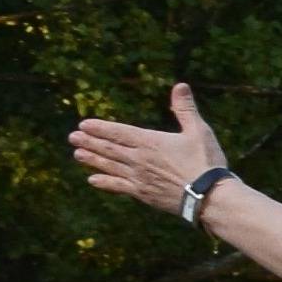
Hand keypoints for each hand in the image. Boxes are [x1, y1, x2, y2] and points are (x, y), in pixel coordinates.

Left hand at [67, 81, 229, 217]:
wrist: (209, 197)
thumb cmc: (206, 162)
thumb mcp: (199, 131)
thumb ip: (185, 109)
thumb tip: (180, 85)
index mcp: (149, 142)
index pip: (118, 132)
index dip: (100, 128)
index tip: (84, 124)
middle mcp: (138, 159)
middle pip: (108, 148)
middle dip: (89, 142)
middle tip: (72, 138)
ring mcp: (138, 177)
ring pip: (109, 166)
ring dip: (92, 160)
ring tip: (77, 155)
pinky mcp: (142, 194)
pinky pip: (118, 186)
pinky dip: (104, 182)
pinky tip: (93, 180)